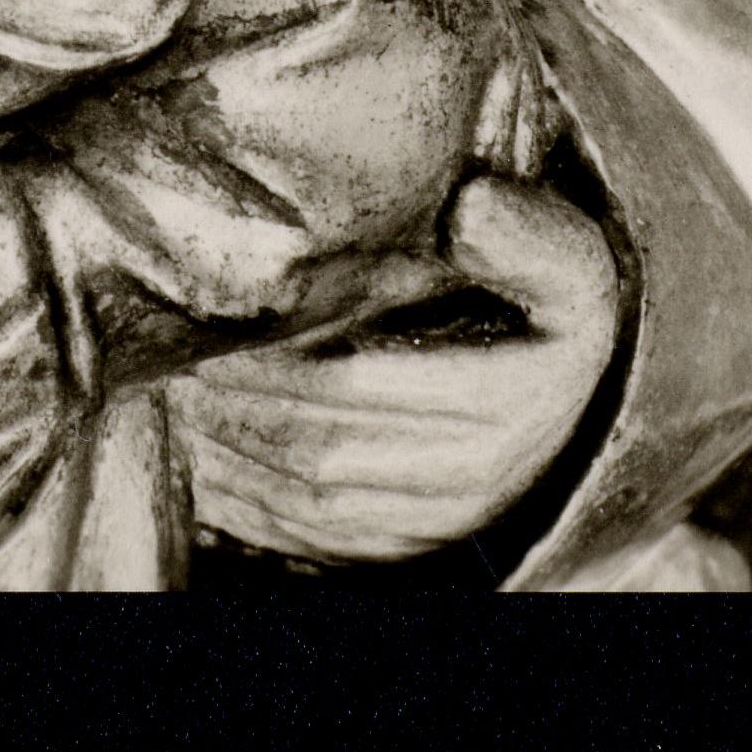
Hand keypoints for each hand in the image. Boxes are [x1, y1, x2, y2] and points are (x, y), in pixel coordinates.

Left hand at [177, 175, 622, 566]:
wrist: (574, 381)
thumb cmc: (549, 301)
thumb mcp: (566, 259)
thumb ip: (526, 233)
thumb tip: (470, 207)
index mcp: (499, 402)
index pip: (359, 383)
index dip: (277, 358)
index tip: (220, 322)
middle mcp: (469, 477)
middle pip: (321, 447)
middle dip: (236, 405)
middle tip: (177, 358)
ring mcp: (438, 521)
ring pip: (308, 501)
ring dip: (231, 454)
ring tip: (178, 398)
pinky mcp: (410, 545)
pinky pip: (316, 542)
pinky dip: (250, 506)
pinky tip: (205, 457)